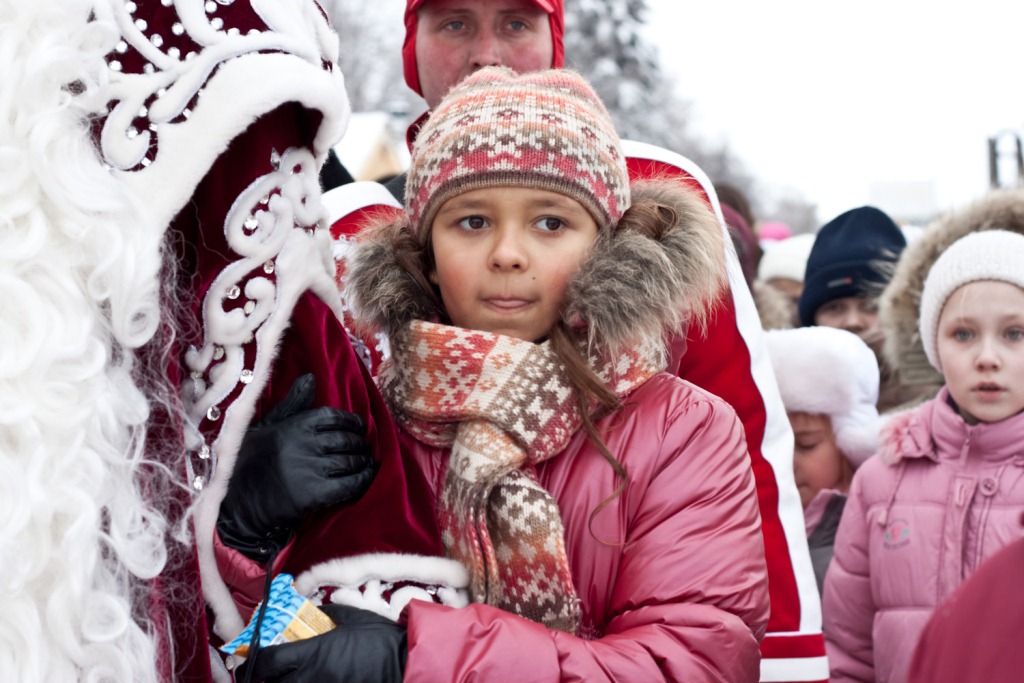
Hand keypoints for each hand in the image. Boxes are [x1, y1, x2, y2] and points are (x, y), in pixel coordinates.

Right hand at [217, 374, 375, 560]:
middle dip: (359, 443)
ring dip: (362, 461)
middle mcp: (303, 444)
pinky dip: (363, 479)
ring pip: (350, 461)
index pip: (333, 417)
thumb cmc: (248, 462)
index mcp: (293, 425)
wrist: (235, 505)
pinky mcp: (314, 495)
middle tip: (363, 448)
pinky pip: (349, 484)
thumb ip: (292, 404)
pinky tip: (367, 476)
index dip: (351, 422)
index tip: (358, 427)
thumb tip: (311, 378)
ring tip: (365, 462)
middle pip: (345, 439)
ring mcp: (309, 469)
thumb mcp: (265, 427)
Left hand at [237, 604, 406, 682]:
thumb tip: (316, 614)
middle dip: (266, 679)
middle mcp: (310, 677)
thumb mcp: (353, 618)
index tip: (250, 659)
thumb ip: (329, 616)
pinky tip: (313, 679)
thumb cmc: (381, 640)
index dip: (253, 662)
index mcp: (312, 653)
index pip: (268, 662)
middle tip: (270, 670)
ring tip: (291, 675)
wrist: (405, 664)